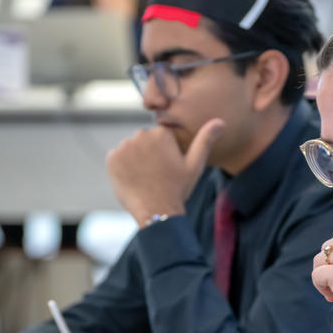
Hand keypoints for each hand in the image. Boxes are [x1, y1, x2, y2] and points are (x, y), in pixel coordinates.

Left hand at [106, 119, 224, 227]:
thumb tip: (220, 121)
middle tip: (157, 176)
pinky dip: (123, 167)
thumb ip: (205, 140)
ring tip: (145, 179)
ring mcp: (124, 146)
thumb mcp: (195, 165)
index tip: (168, 169)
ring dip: (135, 160)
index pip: (161, 137)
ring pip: (131, 150)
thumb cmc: (178, 189)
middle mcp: (141, 135)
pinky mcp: (111, 158)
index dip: (166, 154)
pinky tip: (134, 180)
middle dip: (149, 154)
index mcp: (162, 133)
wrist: (156, 212)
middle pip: (144, 141)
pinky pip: (117, 158)